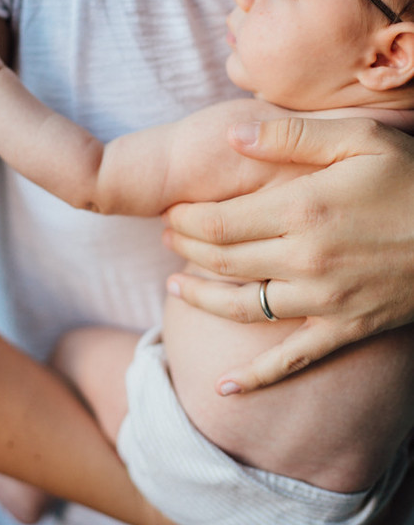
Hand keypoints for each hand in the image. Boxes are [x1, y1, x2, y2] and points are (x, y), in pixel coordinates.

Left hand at [164, 117, 413, 391]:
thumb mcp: (359, 138)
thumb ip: (290, 136)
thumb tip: (231, 136)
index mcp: (302, 211)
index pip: (218, 222)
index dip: (185, 218)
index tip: (170, 212)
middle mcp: (305, 261)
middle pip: (222, 261)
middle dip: (185, 249)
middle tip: (166, 238)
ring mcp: (324, 301)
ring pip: (243, 308)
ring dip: (201, 299)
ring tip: (173, 289)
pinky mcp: (346, 330)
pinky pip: (292, 360)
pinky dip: (256, 376)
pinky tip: (224, 387)